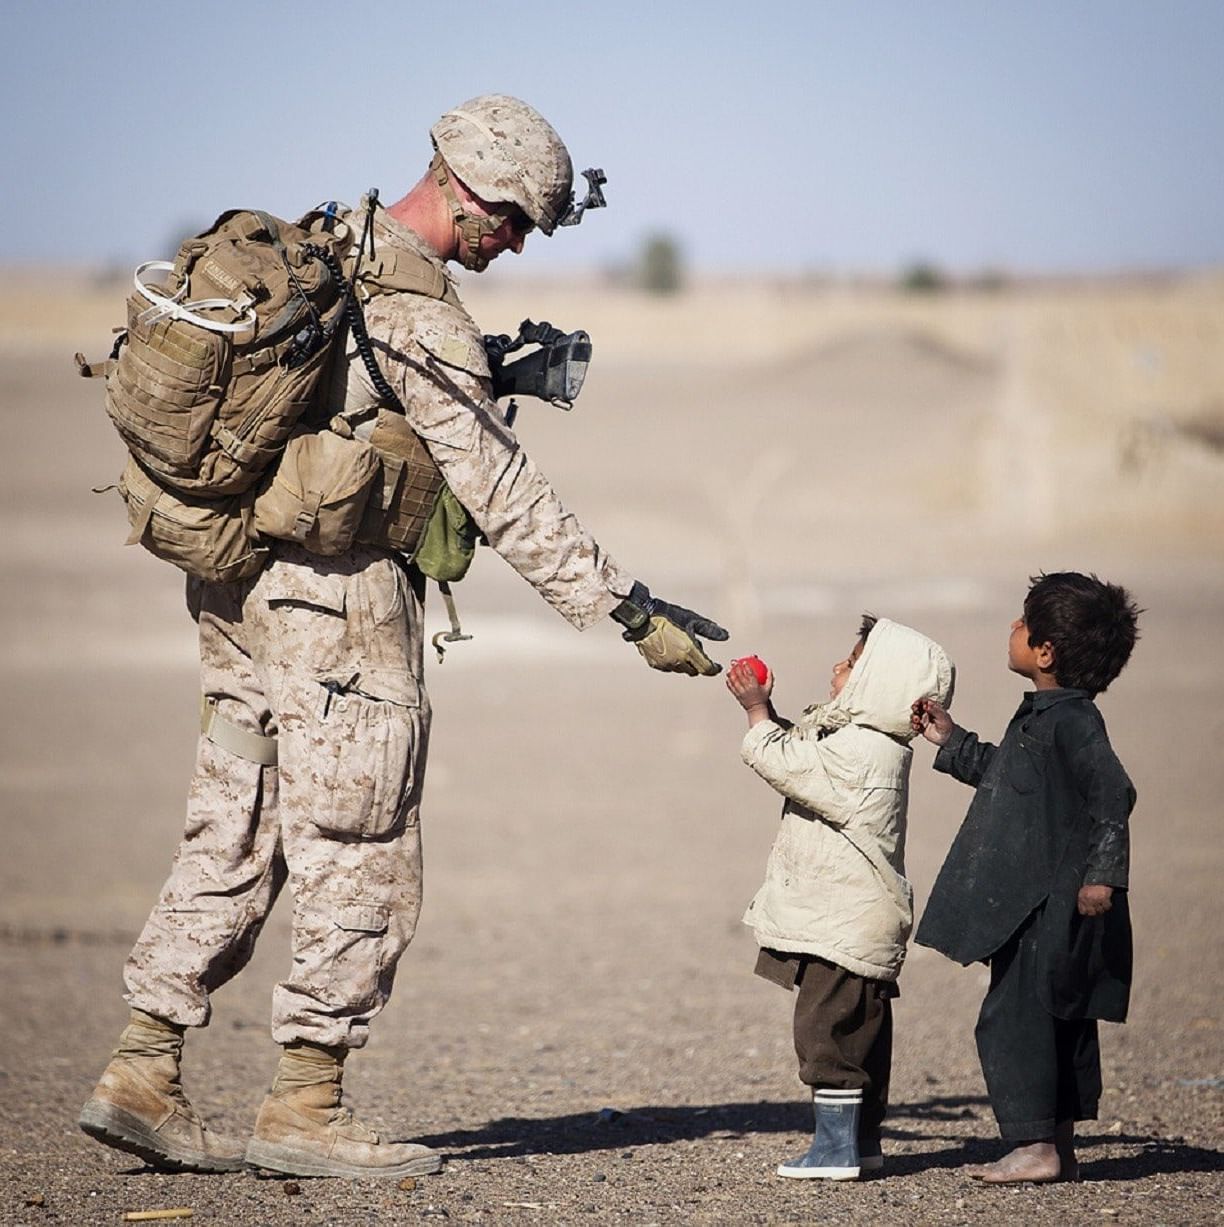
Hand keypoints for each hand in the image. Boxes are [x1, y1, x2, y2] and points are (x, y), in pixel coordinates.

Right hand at [611, 582, 728, 676]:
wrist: (641, 618)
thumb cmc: (667, 616)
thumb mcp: (692, 619)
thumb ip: (710, 631)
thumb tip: (725, 636)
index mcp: (689, 650)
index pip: (706, 668)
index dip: (714, 669)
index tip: (717, 667)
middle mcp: (678, 661)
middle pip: (694, 671)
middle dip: (698, 663)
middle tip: (695, 649)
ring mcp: (665, 664)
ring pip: (681, 670)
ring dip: (685, 663)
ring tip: (681, 647)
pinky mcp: (654, 664)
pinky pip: (668, 667)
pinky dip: (672, 662)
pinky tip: (670, 649)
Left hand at [726, 658, 773, 712]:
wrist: (756, 709)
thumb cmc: (762, 699)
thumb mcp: (768, 688)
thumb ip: (769, 678)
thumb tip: (769, 669)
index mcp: (754, 686)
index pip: (750, 674)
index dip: (747, 667)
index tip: (744, 662)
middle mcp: (747, 688)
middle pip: (740, 676)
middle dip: (736, 668)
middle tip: (734, 662)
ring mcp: (741, 692)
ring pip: (734, 681)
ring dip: (731, 674)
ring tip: (729, 669)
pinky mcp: (737, 695)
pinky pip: (732, 688)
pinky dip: (729, 683)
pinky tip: (727, 678)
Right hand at [911, 698, 953, 745]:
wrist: (947, 738)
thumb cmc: (947, 726)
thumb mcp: (942, 716)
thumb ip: (934, 710)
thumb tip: (927, 705)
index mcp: (933, 708)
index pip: (925, 702)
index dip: (920, 701)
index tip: (918, 703)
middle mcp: (927, 714)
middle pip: (918, 708)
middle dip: (915, 708)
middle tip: (915, 709)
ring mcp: (924, 721)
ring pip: (915, 716)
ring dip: (914, 717)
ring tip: (917, 719)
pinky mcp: (921, 728)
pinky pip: (915, 726)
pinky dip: (914, 726)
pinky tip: (917, 726)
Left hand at [1077, 884, 1113, 915]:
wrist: (1099, 876)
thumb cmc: (1091, 884)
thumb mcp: (1082, 891)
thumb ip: (1082, 900)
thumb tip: (1084, 910)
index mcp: (1082, 897)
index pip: (1082, 911)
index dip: (1086, 912)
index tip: (1088, 911)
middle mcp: (1088, 899)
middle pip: (1092, 913)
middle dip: (1095, 912)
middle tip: (1096, 908)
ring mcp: (1096, 899)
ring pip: (1100, 911)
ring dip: (1102, 908)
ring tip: (1101, 904)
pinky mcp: (1104, 898)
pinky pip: (1107, 906)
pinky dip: (1108, 905)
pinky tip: (1106, 901)